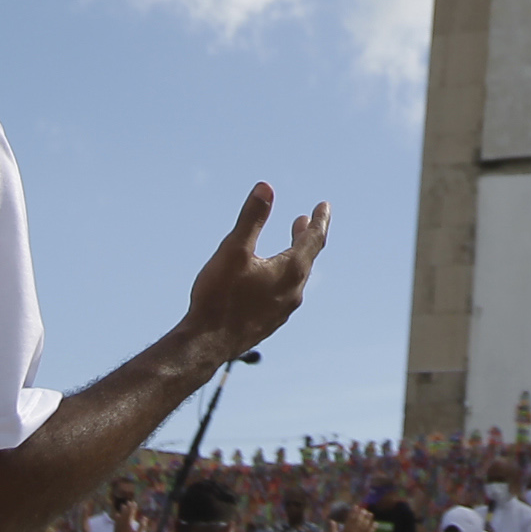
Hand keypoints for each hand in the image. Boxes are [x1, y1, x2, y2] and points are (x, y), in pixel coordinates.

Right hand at [182, 183, 328, 362]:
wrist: (207, 344)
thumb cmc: (219, 295)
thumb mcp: (234, 250)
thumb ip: (252, 218)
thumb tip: (266, 187)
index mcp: (290, 271)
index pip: (313, 239)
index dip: (319, 220)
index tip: (323, 205)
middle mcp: (293, 292)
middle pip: (307, 258)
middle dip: (306, 236)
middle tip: (305, 220)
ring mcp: (283, 310)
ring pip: (295, 277)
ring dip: (294, 257)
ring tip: (288, 246)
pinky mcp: (270, 322)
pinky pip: (284, 293)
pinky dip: (283, 276)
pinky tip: (268, 279)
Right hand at [330, 508, 376, 531]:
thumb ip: (333, 529)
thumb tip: (331, 521)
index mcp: (346, 531)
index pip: (350, 519)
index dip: (353, 512)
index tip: (356, 507)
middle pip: (359, 521)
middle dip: (362, 514)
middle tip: (364, 509)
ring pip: (365, 526)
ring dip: (368, 519)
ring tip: (370, 514)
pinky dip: (373, 529)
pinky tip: (375, 524)